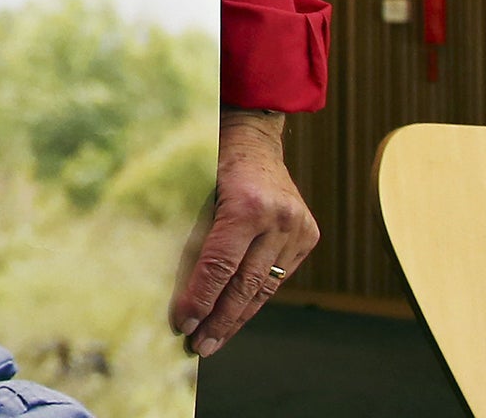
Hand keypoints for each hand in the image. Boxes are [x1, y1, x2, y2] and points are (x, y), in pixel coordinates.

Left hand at [169, 109, 318, 356]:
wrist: (255, 139)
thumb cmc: (212, 160)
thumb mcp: (197, 189)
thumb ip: (194, 232)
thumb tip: (177, 286)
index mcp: (247, 205)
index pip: (218, 265)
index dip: (199, 298)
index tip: (181, 324)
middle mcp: (278, 219)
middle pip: (244, 284)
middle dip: (219, 319)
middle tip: (198, 346)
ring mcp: (298, 229)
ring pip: (265, 287)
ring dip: (238, 317)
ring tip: (214, 340)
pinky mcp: (308, 236)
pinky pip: (278, 277)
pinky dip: (256, 298)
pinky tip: (237, 316)